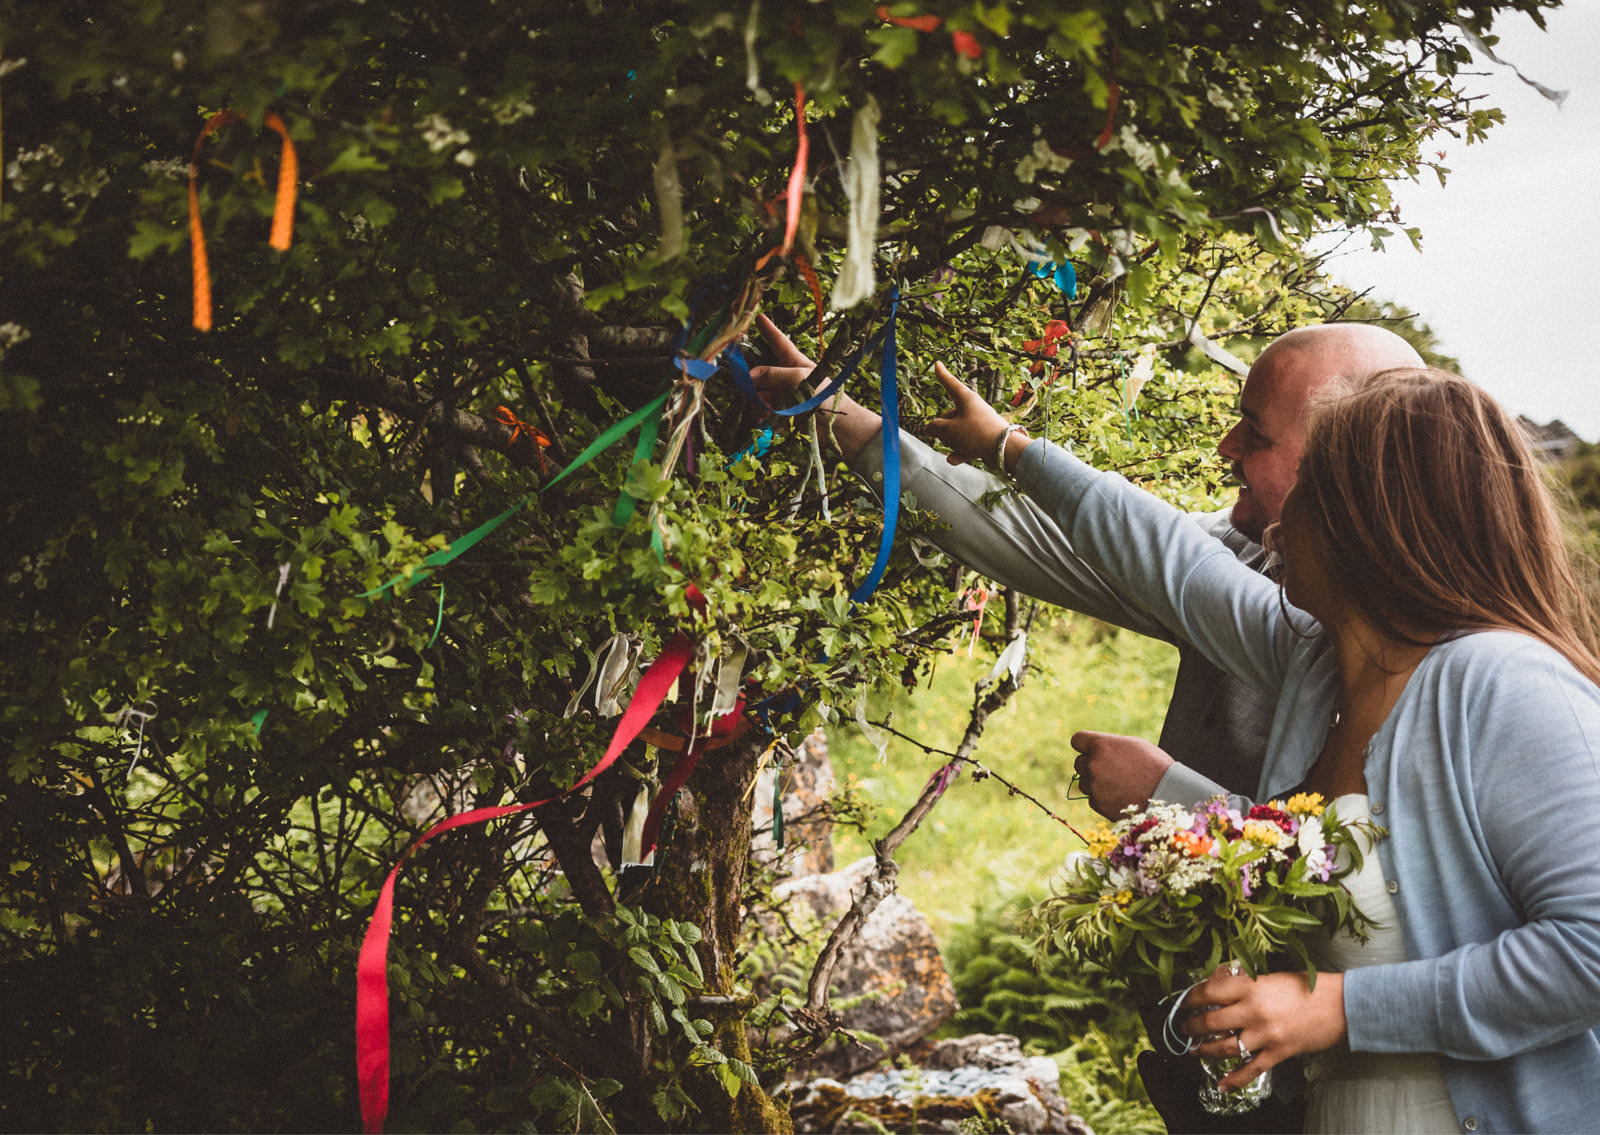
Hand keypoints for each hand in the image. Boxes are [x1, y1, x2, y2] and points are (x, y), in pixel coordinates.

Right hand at [746, 313, 882, 461]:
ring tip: (766, 410)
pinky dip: (760, 412)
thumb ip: (771, 375)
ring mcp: (783, 394)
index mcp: (795, 362)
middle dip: (753, 380)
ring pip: (758, 392)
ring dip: (757, 400)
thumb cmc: (823, 397)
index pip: (779, 342)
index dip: (769, 330)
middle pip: (760, 371)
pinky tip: (765, 418)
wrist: (836, 428)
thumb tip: (748, 378)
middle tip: (751, 389)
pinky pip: (762, 408)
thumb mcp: (797, 379)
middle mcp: (787, 376)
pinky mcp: (781, 411)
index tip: (759, 317)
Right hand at [924, 362, 1010, 468]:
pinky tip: (953, 459)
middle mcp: (973, 409)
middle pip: (949, 416)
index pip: (950, 384)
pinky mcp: (983, 438)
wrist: (1003, 449)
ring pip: (956, 431)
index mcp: (966, 399)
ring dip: (951, 442)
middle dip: (943, 428)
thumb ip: (934, 427)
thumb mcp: (948, 429)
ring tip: (953, 449)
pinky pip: (966, 444)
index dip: (942, 375)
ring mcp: (978, 424)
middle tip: (942, 436)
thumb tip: (929, 428)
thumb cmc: (976, 433)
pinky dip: (959, 451)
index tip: (937, 364)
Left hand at [1070, 730, 1171, 817]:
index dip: (1085, 745)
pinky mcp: (1098, 804)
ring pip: (1084, 782)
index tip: (1093, 750)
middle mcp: (1093, 765)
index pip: (1077, 740)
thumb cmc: (1154, 765)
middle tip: (1113, 769)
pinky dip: (1103, 798)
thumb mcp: (1132, 745)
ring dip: (1095, 783)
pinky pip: (1092, 799)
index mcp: (1101, 745)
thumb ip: (1108, 746)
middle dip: (1091, 765)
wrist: (1168, 794)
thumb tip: (1093, 750)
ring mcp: (1094, 786)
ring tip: (1120, 784)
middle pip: (1079, 763)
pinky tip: (1122, 796)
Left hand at [1182, 967, 1347, 1091]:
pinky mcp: (1278, 1053)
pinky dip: (1233, 1079)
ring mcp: (1265, 1034)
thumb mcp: (1270, 977)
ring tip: (1194, 1050)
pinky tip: (1221, 1084)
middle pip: (1211, 1021)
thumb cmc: (1306, 987)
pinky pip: (1250, 1069)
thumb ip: (1244, 983)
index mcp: (1250, 987)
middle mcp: (1253, 1011)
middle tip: (1184, 1027)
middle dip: (1192, 1026)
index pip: (1209, 992)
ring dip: (1205, 1050)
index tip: (1184, 1001)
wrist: (1340, 1005)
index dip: (1191, 998)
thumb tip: (1217, 984)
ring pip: (1224, 1047)